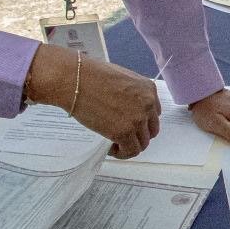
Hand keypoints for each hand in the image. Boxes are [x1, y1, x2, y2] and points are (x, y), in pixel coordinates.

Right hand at [28, 44, 158, 158]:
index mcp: (148, 89)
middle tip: (123, 137)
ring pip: (142, 143)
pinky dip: (122, 153)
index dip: (142, 122)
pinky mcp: (124, 132)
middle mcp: (148, 104)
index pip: (154, 114)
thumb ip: (131, 94)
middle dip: (138, 135)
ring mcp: (137, 119)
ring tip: (115, 143)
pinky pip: (130, 151)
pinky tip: (111, 148)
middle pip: (151, 130)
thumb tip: (127, 108)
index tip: (130, 125)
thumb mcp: (122, 79)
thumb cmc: (92, 75)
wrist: (75, 80)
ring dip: (130, 146)